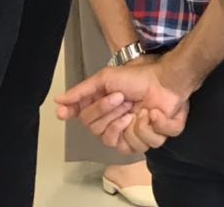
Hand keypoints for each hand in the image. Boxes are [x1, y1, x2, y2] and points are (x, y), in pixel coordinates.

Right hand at [57, 54, 191, 151]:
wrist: (166, 78)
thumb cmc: (138, 77)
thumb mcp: (106, 78)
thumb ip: (82, 92)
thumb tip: (57, 102)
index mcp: (106, 115)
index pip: (89, 124)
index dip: (94, 114)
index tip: (102, 102)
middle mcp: (119, 128)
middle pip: (104, 136)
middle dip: (114, 114)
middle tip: (124, 99)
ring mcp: (137, 134)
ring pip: (127, 146)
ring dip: (135, 123)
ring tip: (142, 108)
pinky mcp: (157, 136)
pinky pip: (150, 143)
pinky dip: (155, 125)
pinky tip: (155, 113)